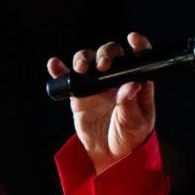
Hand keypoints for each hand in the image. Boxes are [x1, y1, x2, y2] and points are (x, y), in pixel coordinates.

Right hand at [46, 34, 156, 173]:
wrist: (109, 155)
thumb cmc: (129, 138)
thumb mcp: (136, 125)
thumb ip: (132, 106)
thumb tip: (131, 86)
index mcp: (136, 81)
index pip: (139, 57)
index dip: (138, 45)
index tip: (133, 38)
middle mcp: (116, 78)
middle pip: (110, 54)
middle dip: (105, 54)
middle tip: (102, 66)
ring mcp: (96, 84)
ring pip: (88, 61)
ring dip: (83, 59)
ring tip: (81, 69)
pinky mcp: (79, 94)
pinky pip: (68, 78)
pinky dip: (60, 70)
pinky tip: (55, 65)